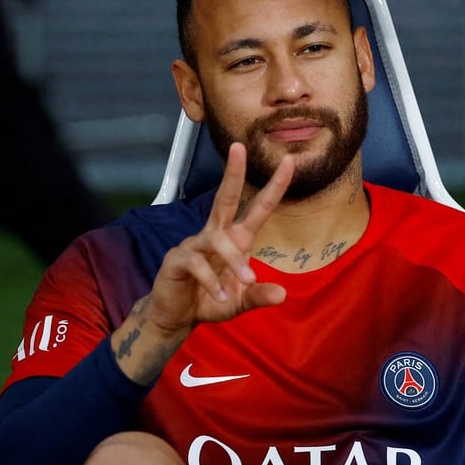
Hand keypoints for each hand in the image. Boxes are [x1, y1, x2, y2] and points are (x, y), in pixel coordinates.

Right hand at [147, 141, 293, 331]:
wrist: (175, 316)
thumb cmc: (210, 300)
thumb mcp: (240, 301)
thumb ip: (259, 296)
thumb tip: (283, 294)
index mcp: (236, 238)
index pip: (258, 207)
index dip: (274, 186)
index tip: (289, 161)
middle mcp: (215, 235)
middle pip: (225, 197)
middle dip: (233, 173)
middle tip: (239, 147)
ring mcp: (194, 245)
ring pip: (216, 240)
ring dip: (234, 260)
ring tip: (246, 281)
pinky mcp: (176, 260)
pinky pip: (197, 263)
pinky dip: (211, 281)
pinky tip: (219, 295)